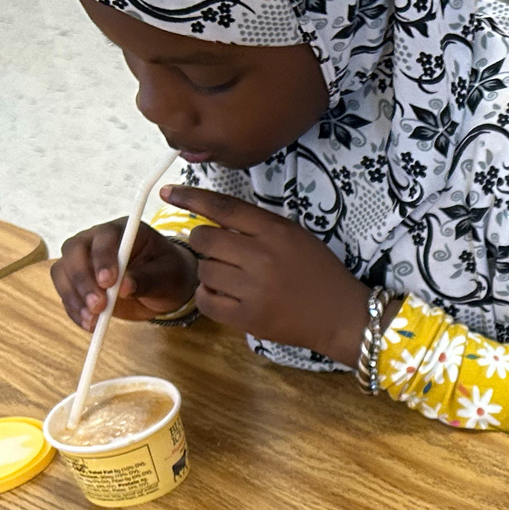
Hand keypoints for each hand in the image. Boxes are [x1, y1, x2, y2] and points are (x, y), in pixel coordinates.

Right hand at [52, 219, 198, 330]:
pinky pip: (65, 292)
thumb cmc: (168, 274)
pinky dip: (74, 310)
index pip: (105, 236)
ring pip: (63, 271)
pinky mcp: (77, 281)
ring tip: (93, 320)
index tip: (108, 283)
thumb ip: (147, 279)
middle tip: (98, 306)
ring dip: (74, 297)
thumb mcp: (168, 276)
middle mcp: (96, 239)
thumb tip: (125, 287)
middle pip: (75, 251)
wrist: (162, 287)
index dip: (103, 258)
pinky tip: (89, 324)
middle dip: (83, 280)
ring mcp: (83, 259)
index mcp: (123, 230)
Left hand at [160, 185, 371, 363]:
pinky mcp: (248, 318)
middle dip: (203, 242)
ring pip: (204, 270)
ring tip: (230, 278)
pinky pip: (206, 301)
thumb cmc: (317, 271)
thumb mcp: (293, 235)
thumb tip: (212, 217)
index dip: (191, 197)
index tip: (168, 191)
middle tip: (217, 252)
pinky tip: (224, 295)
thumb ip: (256, 225)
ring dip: (209, 272)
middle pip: (204, 239)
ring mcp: (253, 289)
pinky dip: (208, 296)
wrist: (340, 315)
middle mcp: (262, 257)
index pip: (223, 207)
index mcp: (274, 231)